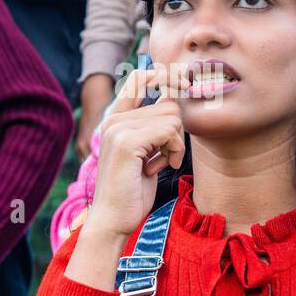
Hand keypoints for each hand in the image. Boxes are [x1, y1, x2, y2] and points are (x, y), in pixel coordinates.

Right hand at [83, 64, 186, 241]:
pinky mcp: (127, 142)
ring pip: (172, 117)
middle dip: (177, 132)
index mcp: (116, 118)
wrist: (113, 220)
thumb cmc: (132, 190)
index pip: (139, 77)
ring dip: (176, 145)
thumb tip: (173, 97)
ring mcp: (118, 128)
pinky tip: (160, 168)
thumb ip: (153, 125)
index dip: (165, 75)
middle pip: (168, 104)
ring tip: (161, 164)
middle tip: (166, 156)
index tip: (183, 83)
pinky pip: (170, 132)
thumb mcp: (145, 151)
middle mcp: (114, 119)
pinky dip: (174, 151)